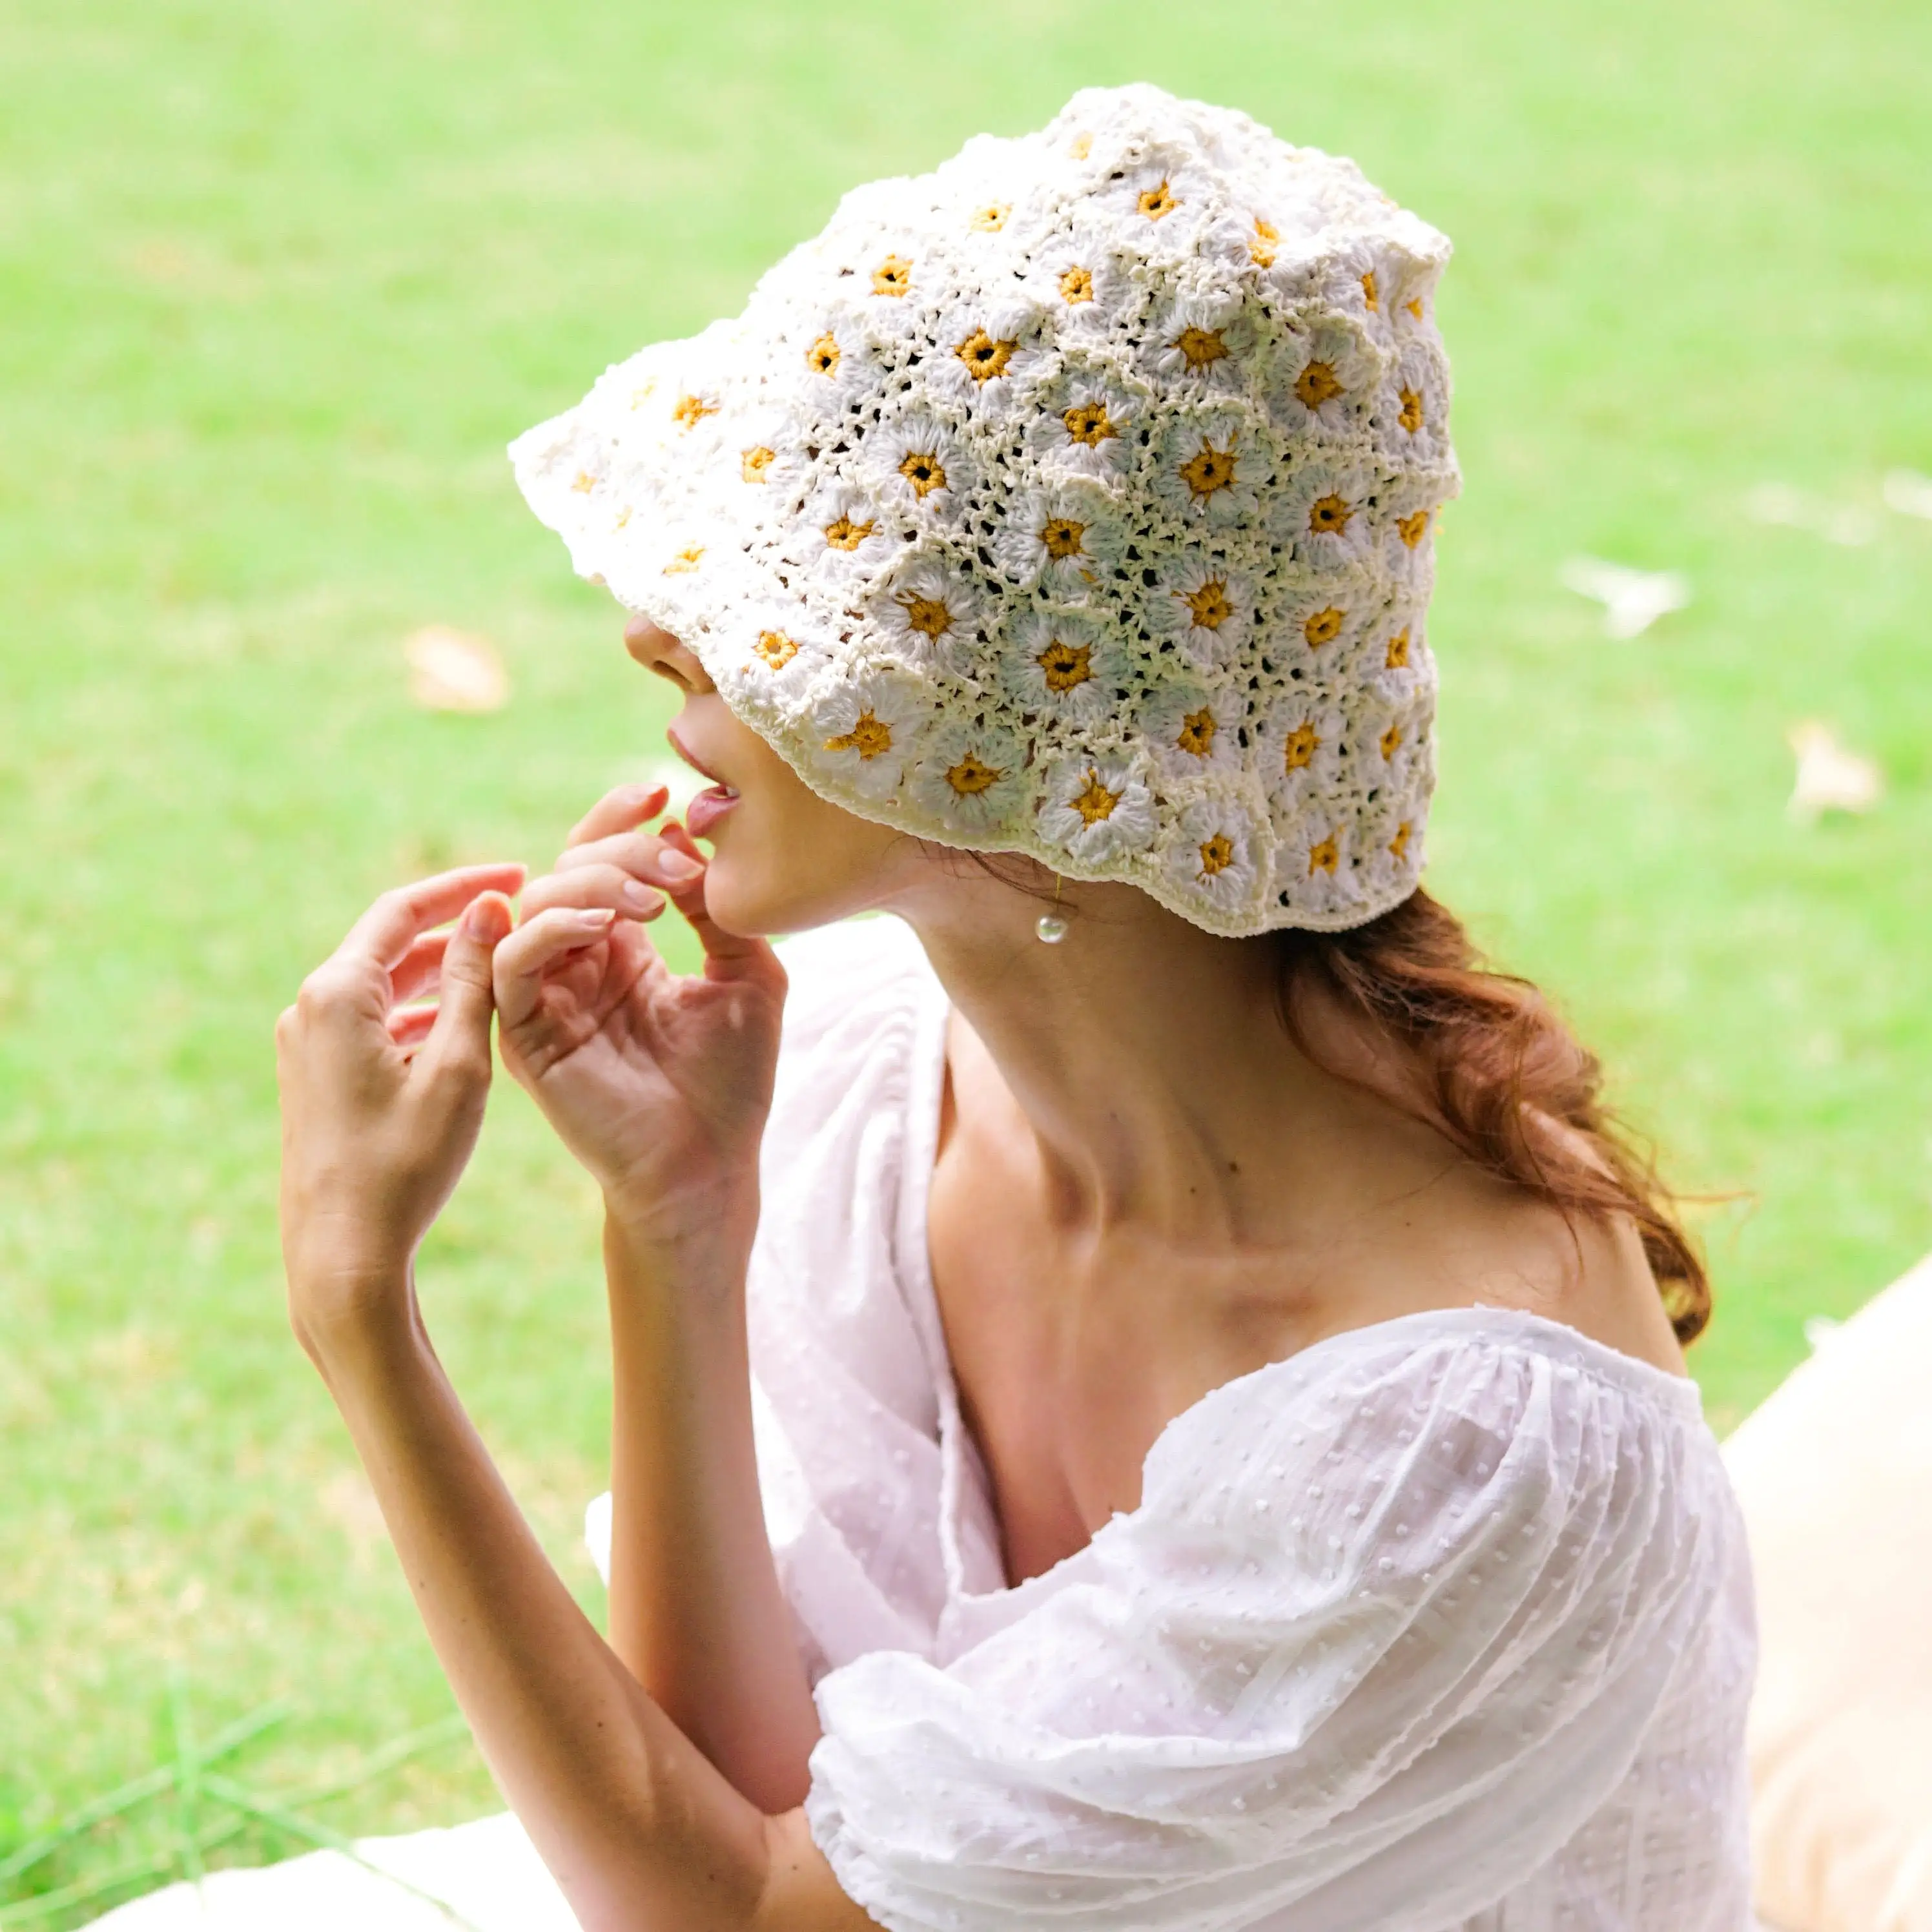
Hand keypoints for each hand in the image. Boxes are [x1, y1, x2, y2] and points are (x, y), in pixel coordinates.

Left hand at [275, 862, 525, 1346]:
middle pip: (392, 944)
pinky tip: (462, 1029)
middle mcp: (309, 1009)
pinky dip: (420, 1015)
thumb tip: (487, 910)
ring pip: (384, 986)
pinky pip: (372, 1023)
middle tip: (522, 918)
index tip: (518, 874)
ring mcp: (305, 1046)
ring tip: (506, 972)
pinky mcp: (313, 1079)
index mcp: (337, 994)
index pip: (404, 910)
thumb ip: (474, 982)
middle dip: (457, 930)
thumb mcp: (459, 1067)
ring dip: (442, 975)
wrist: (342, 1257)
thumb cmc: (405, 1165)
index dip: (465, 887)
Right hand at [494, 784, 786, 1259]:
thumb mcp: (750, 975)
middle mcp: (577, 966)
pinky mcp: (528, 1036)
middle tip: (678, 865)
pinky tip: (604, 927)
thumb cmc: (732, 1085)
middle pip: (567, 868)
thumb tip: (689, 833)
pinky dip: (550, 929)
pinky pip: (511, 962)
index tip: (663, 790)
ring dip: (591, 882)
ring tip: (654, 900)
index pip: (600, 860)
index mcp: (622, 948)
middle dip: (622, 850)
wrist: (712, 1169)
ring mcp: (548, 999)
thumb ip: (720, 909)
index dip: (621, 817)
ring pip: (533, 902)